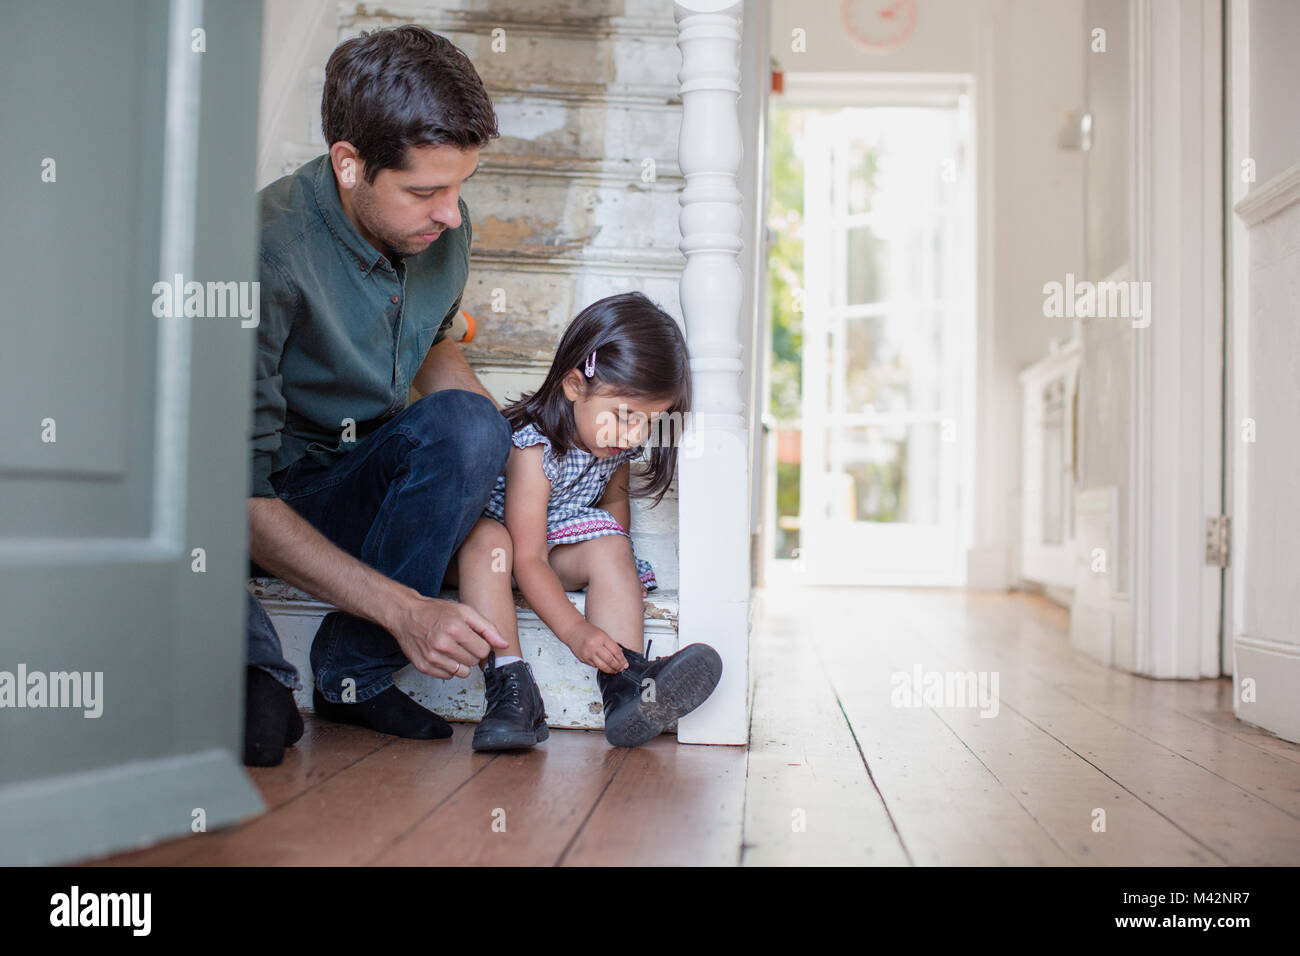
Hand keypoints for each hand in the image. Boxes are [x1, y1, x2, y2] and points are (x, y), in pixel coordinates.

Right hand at [384, 594, 507, 679]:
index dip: (481, 644)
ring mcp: (432, 657)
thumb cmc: (435, 612)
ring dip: (460, 662)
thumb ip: (487, 628)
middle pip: (473, 662)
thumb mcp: (464, 611)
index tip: (472, 638)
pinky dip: (448, 668)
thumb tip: (503, 644)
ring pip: (462, 672)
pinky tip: (442, 655)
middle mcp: (442, 644)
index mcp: (455, 628)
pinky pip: (447, 676)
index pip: (483, 650)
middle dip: (471, 652)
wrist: (406, 615)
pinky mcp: (424, 666)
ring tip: (452, 649)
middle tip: (460, 641)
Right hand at [562, 621, 627, 673]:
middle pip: (610, 660)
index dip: (622, 659)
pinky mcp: (583, 659)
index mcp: (601, 638)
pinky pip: (595, 666)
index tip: (625, 664)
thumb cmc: (587, 631)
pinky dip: (601, 667)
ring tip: (615, 670)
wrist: (572, 631)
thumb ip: (611, 644)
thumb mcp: (602, 633)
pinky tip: (605, 667)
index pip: (615, 651)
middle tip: (621, 668)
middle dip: (617, 666)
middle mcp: (594, 646)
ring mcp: (588, 654)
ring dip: (610, 670)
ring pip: (602, 666)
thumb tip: (620, 654)